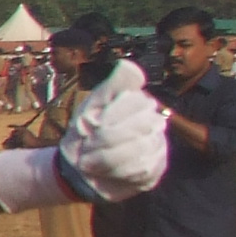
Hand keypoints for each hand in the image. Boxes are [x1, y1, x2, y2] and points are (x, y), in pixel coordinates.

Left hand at [58, 58, 168, 199]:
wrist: (76, 167)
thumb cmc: (85, 132)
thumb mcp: (92, 105)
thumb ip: (112, 85)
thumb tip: (128, 64)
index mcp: (139, 102)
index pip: (135, 103)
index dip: (107, 118)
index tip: (87, 126)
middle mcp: (155, 121)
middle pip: (139, 126)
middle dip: (105, 140)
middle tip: (87, 147)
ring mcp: (158, 145)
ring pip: (141, 149)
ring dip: (107, 158)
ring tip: (91, 161)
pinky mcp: (156, 168)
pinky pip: (143, 169)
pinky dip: (117, 171)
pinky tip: (106, 171)